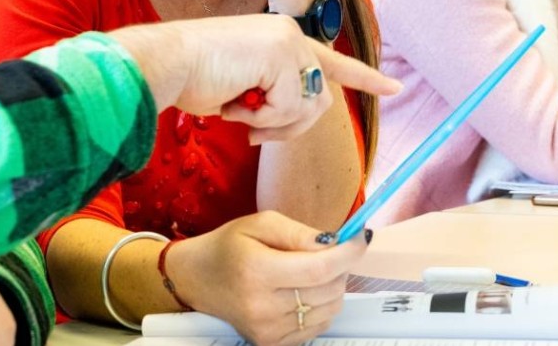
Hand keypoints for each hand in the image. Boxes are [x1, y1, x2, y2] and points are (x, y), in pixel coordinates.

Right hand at [107, 15, 399, 144]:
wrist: (167, 63)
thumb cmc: (195, 77)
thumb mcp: (245, 88)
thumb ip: (275, 94)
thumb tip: (300, 113)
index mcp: (284, 37)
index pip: (333, 61)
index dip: (365, 77)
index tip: (393, 88)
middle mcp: (292, 35)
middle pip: (320, 99)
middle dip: (290, 125)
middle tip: (253, 130)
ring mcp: (289, 43)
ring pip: (307, 106)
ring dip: (272, 122)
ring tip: (238, 111)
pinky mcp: (283, 55)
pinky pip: (288, 108)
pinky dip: (260, 117)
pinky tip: (233, 103)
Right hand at [163, 211, 363, 345]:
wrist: (196, 279)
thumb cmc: (227, 247)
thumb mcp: (260, 224)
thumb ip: (299, 232)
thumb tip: (336, 242)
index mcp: (257, 271)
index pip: (320, 269)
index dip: (349, 253)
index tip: (361, 237)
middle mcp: (262, 306)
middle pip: (329, 290)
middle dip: (340, 266)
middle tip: (327, 251)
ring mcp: (267, 330)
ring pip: (329, 309)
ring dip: (332, 287)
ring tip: (311, 271)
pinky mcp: (271, 342)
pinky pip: (318, 325)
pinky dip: (321, 306)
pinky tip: (303, 292)